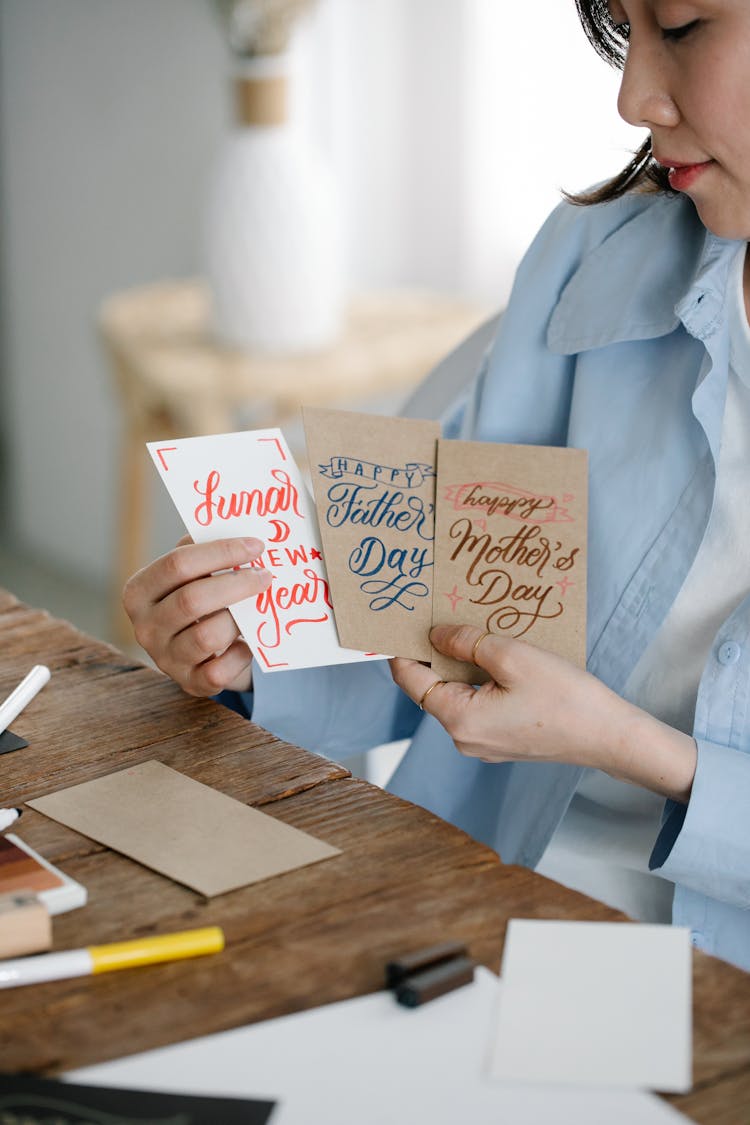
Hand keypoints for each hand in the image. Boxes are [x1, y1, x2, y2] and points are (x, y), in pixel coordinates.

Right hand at [123, 536, 270, 696]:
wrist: (197, 652)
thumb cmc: (197, 600)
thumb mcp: (190, 575)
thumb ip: (203, 551)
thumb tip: (240, 532)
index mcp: (139, 591)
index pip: (177, 564)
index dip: (221, 552)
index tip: (256, 546)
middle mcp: (145, 627)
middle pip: (192, 600)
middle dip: (236, 585)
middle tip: (266, 575)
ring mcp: (165, 659)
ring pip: (207, 636)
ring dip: (240, 619)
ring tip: (258, 606)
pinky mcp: (189, 683)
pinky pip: (220, 671)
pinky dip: (241, 655)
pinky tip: (249, 642)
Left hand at [390, 624, 696, 801]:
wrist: (610, 736)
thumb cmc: (566, 698)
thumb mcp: (512, 656)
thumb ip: (467, 642)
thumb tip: (436, 635)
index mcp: (459, 719)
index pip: (410, 680)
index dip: (403, 648)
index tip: (403, 621)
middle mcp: (463, 738)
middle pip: (433, 686)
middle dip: (439, 651)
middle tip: (446, 615)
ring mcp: (483, 742)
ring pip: (458, 692)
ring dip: (464, 663)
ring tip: (478, 631)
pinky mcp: (502, 739)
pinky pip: (479, 702)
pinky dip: (483, 678)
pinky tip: (500, 656)